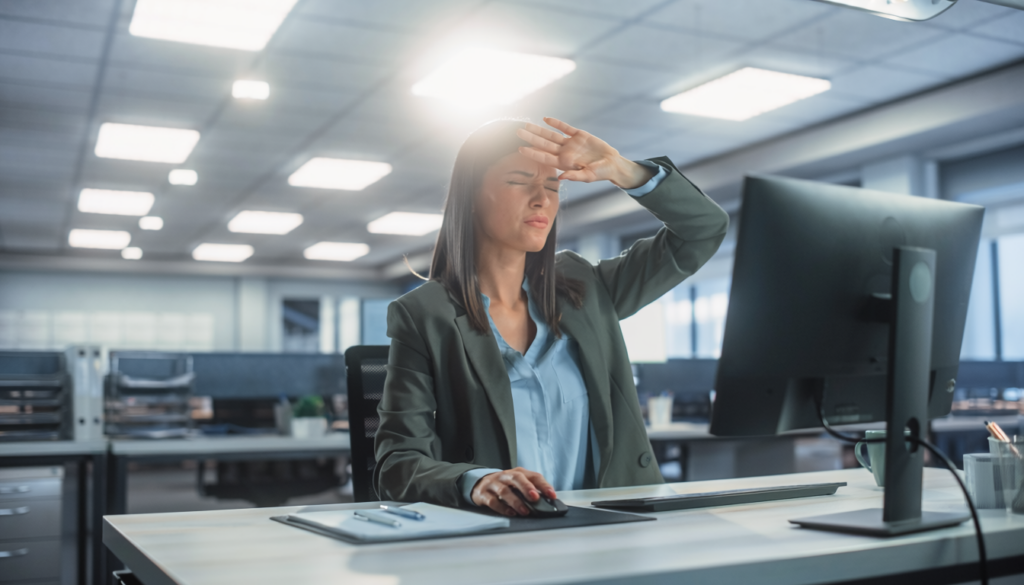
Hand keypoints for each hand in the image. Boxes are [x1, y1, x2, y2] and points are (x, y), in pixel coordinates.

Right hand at [470, 467, 556, 516]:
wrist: (480, 484)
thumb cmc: (505, 485)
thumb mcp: (518, 484)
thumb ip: (531, 491)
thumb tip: (547, 502)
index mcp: (518, 473)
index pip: (533, 476)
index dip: (544, 485)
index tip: (552, 495)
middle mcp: (505, 476)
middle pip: (517, 478)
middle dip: (527, 487)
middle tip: (535, 498)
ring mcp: (493, 484)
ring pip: (504, 490)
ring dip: (516, 501)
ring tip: (525, 511)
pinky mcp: (483, 494)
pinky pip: (492, 501)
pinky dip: (502, 508)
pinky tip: (511, 513)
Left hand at [516, 117, 654, 189]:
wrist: (613, 164)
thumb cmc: (601, 173)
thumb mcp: (589, 176)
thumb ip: (575, 176)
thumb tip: (560, 178)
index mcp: (564, 163)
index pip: (544, 157)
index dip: (532, 153)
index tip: (520, 149)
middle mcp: (565, 153)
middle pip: (544, 144)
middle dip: (531, 138)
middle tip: (518, 132)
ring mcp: (571, 143)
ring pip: (551, 135)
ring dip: (539, 130)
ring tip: (527, 125)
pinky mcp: (579, 135)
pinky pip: (565, 128)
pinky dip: (556, 123)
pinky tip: (546, 119)